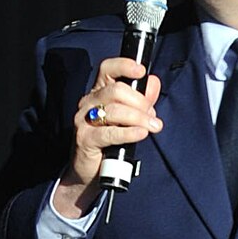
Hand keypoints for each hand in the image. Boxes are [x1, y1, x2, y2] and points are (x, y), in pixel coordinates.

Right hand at [55, 57, 163, 218]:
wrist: (89, 173)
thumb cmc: (109, 144)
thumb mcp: (129, 119)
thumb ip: (141, 100)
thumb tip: (153, 82)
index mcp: (98, 92)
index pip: (107, 69)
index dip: (124, 65)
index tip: (141, 71)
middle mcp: (88, 102)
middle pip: (116, 90)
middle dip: (140, 102)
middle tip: (152, 116)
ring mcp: (84, 120)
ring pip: (115, 110)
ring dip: (139, 118)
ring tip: (152, 127)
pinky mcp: (85, 138)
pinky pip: (110, 132)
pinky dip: (129, 132)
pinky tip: (141, 134)